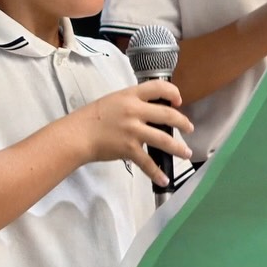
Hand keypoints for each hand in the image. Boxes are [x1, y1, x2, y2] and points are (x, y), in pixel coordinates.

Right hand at [72, 80, 193, 186]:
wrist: (77, 135)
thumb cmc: (93, 117)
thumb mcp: (114, 100)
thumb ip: (133, 102)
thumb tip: (151, 110)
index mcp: (130, 95)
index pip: (158, 87)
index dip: (173, 93)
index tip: (178, 101)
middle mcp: (134, 111)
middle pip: (167, 114)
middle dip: (183, 122)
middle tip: (189, 128)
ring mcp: (132, 130)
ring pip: (163, 139)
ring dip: (178, 147)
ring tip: (186, 153)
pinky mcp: (128, 149)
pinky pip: (147, 162)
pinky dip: (157, 173)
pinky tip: (164, 179)